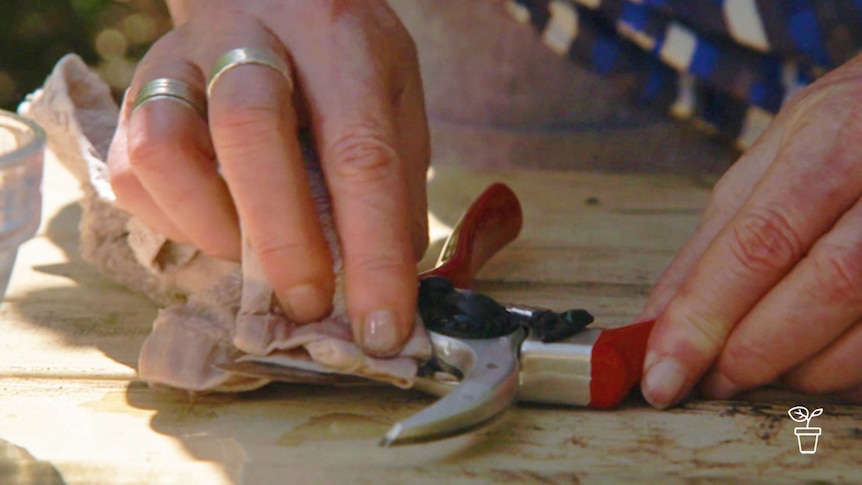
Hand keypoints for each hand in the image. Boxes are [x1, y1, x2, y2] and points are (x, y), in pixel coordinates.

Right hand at [107, 0, 429, 355]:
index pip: (359, 152)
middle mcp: (249, 38)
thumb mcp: (392, 98)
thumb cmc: (339, 57)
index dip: (373, 252)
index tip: (384, 329)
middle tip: (311, 305)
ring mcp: (180, 61)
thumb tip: (384, 278)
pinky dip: (178, 222)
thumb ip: (392, 179)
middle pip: (251, 133)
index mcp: (337, 40)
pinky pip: (133, 173)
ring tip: (254, 257)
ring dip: (215, 231)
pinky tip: (219, 226)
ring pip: (165, 150)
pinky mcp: (136, 92)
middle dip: (285, 242)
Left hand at [638, 53, 861, 406]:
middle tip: (706, 379)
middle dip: (750, 351)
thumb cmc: (850, 128)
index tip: (660, 373)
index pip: (760, 241)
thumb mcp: (775, 155)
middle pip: (824, 286)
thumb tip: (656, 319)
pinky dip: (842, 369)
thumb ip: (717, 236)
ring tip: (754, 365)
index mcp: (835, 138)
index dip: (705, 316)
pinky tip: (812, 356)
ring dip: (798, 368)